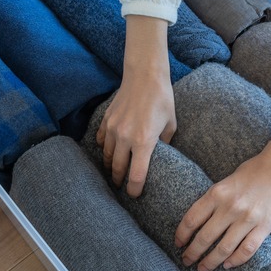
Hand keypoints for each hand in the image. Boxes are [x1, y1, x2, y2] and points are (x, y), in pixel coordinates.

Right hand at [97, 15, 174, 197]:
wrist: (145, 76)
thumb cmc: (162, 99)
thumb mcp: (170, 124)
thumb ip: (165, 143)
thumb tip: (161, 155)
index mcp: (143, 142)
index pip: (136, 175)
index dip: (135, 189)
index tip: (134, 195)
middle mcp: (125, 138)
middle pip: (117, 169)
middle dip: (119, 180)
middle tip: (121, 187)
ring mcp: (112, 129)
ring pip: (106, 156)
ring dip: (110, 166)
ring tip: (114, 172)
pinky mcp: (106, 120)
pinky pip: (100, 140)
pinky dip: (103, 148)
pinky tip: (109, 151)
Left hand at [175, 125, 270, 270]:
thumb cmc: (255, 170)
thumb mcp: (227, 180)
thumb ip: (215, 198)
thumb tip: (201, 219)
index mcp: (217, 193)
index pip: (191, 219)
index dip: (182, 235)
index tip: (178, 243)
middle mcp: (230, 207)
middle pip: (204, 238)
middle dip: (193, 253)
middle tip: (187, 260)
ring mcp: (247, 219)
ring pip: (223, 249)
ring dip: (210, 261)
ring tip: (203, 268)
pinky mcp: (264, 227)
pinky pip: (247, 249)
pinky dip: (236, 260)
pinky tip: (228, 264)